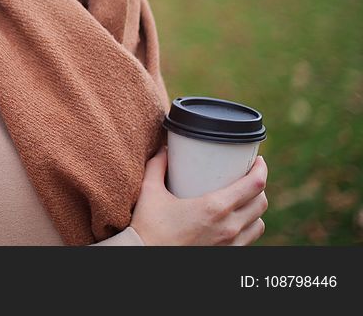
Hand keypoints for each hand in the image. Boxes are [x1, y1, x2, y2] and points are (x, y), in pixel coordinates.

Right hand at [129, 147, 267, 245]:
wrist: (145, 256)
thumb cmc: (148, 227)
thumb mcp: (150, 191)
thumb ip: (157, 166)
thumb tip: (164, 150)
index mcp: (214, 208)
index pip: (254, 185)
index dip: (261, 170)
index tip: (258, 161)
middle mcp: (228, 227)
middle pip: (261, 203)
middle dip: (258, 187)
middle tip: (247, 177)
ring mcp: (230, 245)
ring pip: (259, 224)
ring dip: (255, 210)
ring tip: (243, 201)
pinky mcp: (227, 256)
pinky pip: (249, 240)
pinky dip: (248, 228)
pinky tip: (236, 222)